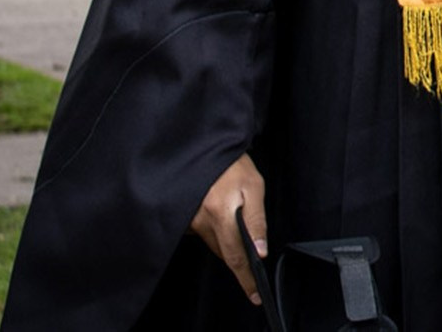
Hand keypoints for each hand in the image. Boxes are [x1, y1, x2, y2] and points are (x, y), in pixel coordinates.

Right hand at [190, 153, 267, 304]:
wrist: (203, 146)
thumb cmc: (232, 164)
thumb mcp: (254, 186)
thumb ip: (256, 220)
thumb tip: (259, 251)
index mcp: (220, 212)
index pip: (235, 256)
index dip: (246, 278)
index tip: (255, 295)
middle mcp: (200, 220)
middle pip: (224, 252)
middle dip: (239, 255)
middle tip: (252, 246)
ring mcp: (188, 221)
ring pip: (213, 243)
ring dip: (226, 239)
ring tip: (234, 212)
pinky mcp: (182, 218)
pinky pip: (203, 233)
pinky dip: (215, 229)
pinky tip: (220, 210)